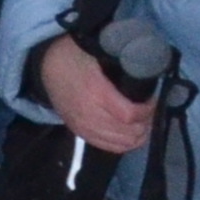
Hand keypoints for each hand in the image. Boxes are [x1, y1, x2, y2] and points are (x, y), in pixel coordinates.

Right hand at [38, 34, 156, 150]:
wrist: (46, 66)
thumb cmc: (74, 55)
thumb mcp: (98, 53)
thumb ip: (121, 64)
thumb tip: (148, 71)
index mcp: (96, 92)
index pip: (130, 115)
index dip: (147, 111)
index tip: (153, 100)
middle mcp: (89, 114)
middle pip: (128, 133)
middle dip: (145, 124)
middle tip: (150, 111)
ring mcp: (83, 126)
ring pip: (121, 143)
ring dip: (137, 135)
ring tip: (143, 122)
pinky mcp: (80, 132)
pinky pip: (108, 147)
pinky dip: (123, 143)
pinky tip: (130, 133)